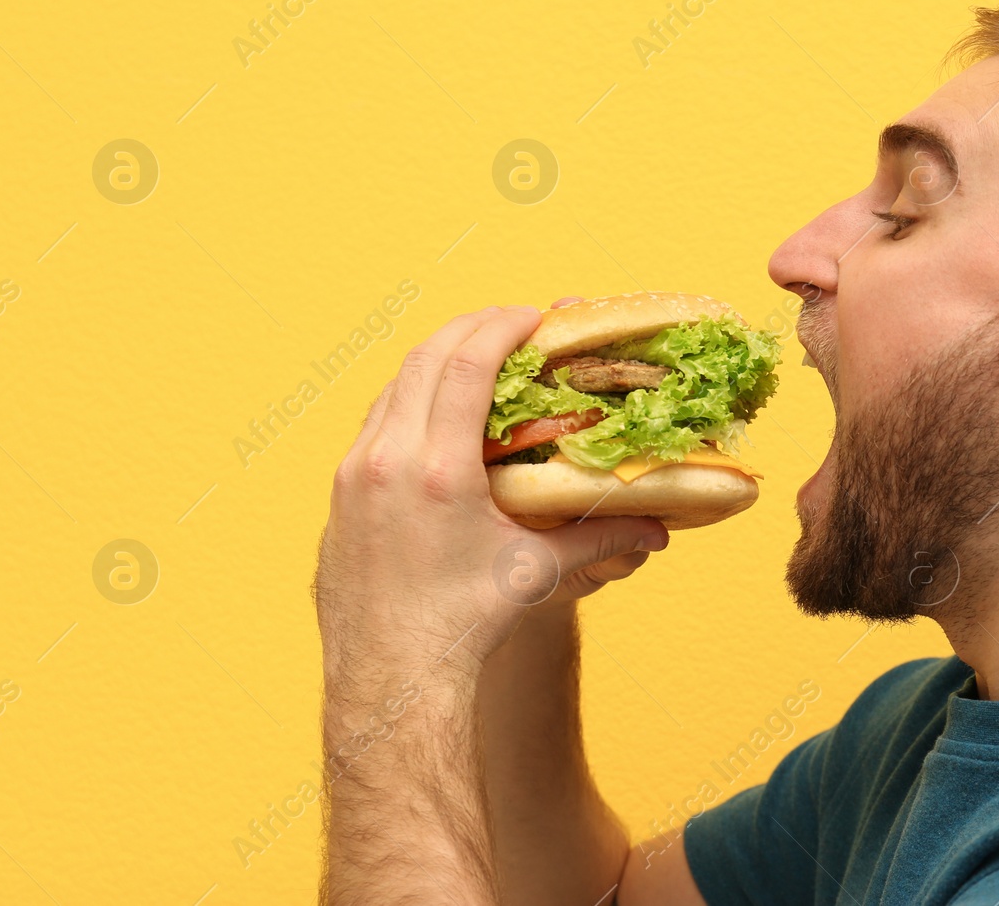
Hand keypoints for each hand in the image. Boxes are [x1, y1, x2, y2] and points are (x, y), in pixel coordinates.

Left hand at [314, 303, 668, 704]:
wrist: (391, 679)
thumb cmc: (464, 627)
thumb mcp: (535, 572)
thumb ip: (599, 537)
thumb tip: (659, 528)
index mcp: (437, 470)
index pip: (465, 365)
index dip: (500, 329)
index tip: (530, 318)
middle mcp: (385, 461)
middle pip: (422, 359)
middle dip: (468, 331)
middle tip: (508, 326)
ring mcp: (352, 476)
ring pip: (390, 388)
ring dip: (433, 363)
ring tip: (474, 362)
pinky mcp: (339, 496)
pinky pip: (372, 425)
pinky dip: (406, 402)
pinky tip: (434, 417)